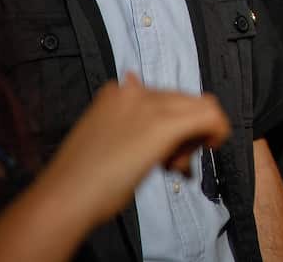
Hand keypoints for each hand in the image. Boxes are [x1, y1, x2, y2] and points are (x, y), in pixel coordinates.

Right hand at [36, 72, 230, 228]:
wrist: (65, 195)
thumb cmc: (81, 178)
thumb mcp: (104, 137)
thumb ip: (127, 119)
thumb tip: (135, 87)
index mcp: (118, 92)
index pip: (166, 98)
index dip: (172, 124)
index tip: (165, 150)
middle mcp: (136, 91)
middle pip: (186, 101)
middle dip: (187, 131)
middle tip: (173, 161)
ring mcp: (150, 105)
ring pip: (201, 107)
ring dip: (196, 136)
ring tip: (173, 163)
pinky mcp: (164, 124)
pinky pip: (211, 118)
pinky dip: (217, 131)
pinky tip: (209, 147)